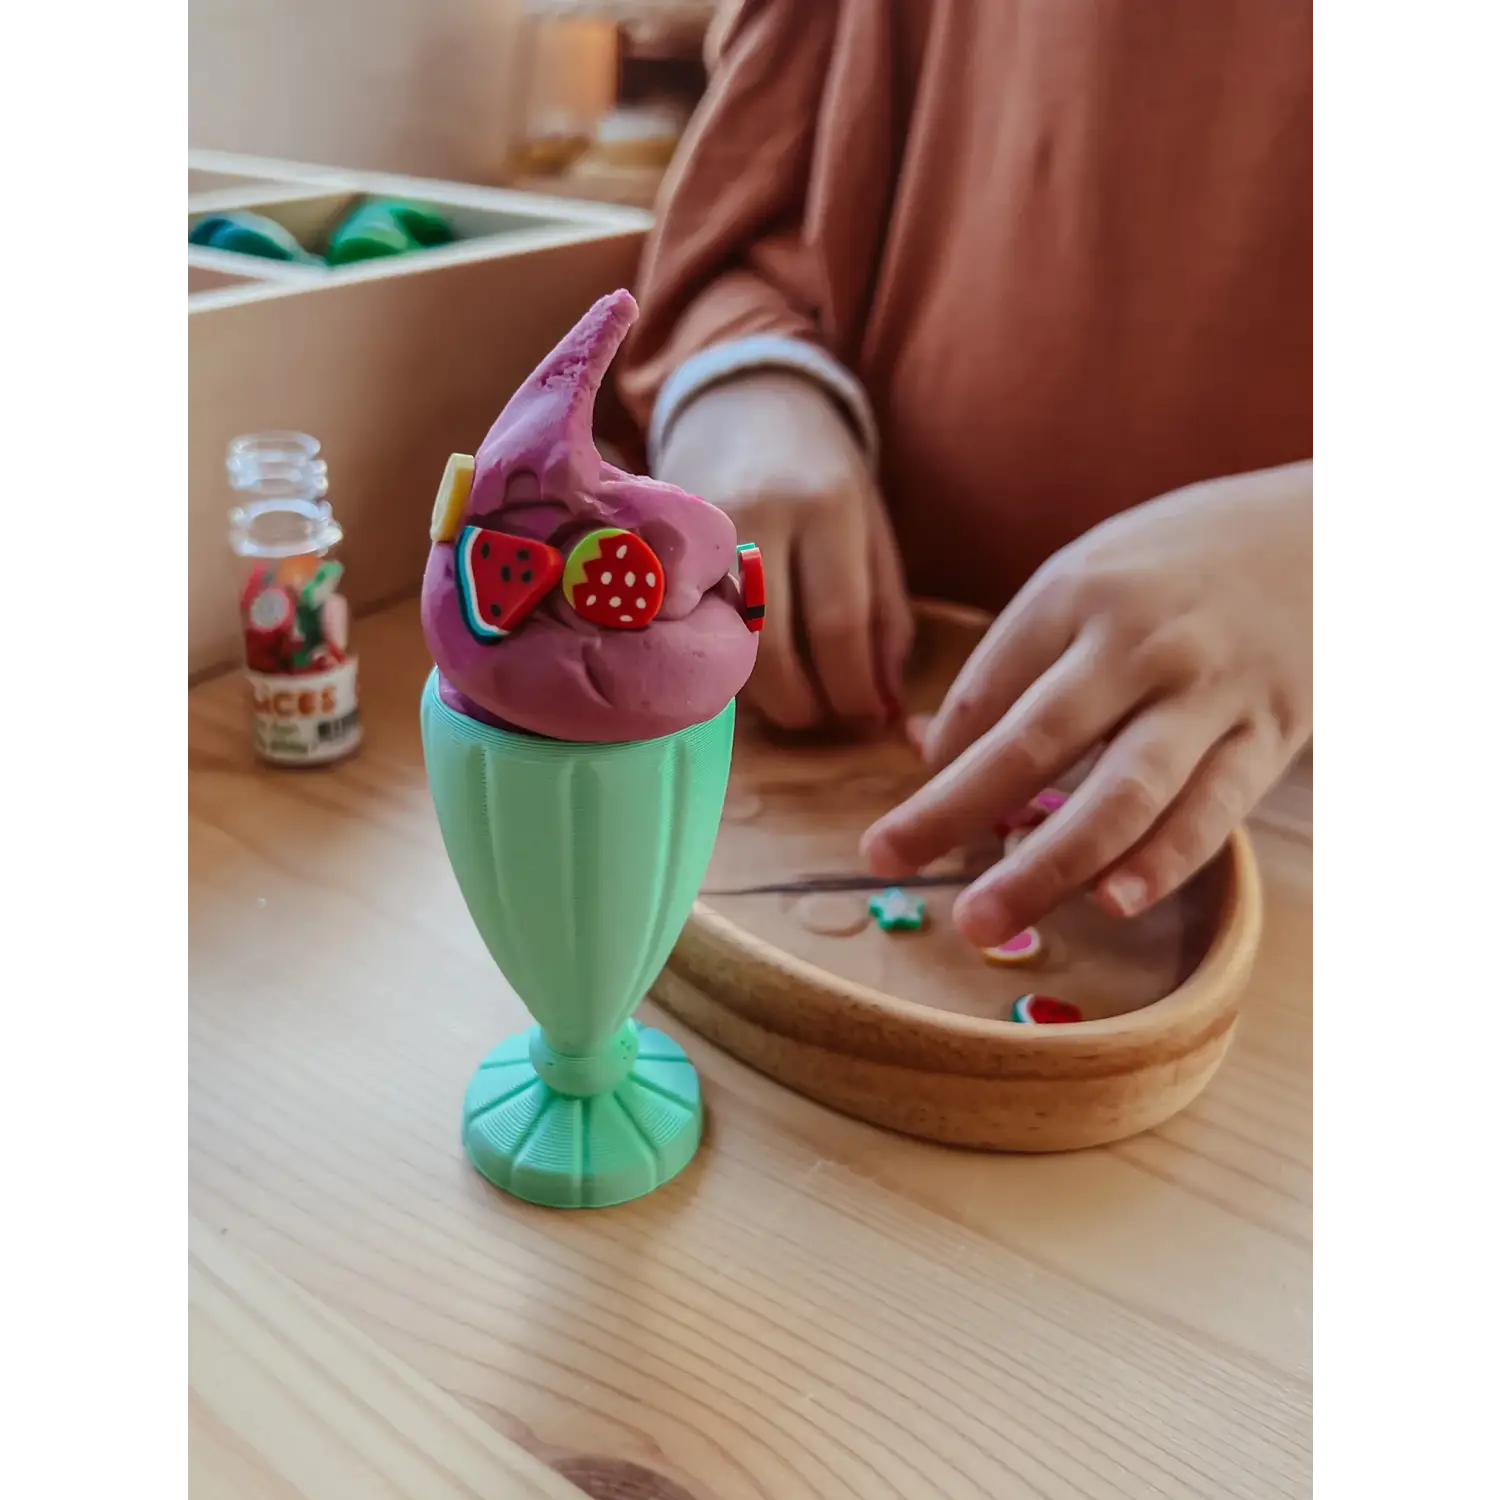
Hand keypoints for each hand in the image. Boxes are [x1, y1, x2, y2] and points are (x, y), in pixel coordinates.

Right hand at [656, 370, 913, 730]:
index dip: (852, 690)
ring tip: (792, 693)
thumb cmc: (822, 472)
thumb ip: (886, 618)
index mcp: (827, 507)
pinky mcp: (661, 546)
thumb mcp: (872, 531)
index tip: (865, 718)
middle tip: (824, 717)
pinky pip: (693, 627)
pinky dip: (723, 659)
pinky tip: (747, 660)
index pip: (837, 626)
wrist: (744, 398)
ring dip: (761, 692)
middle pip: (773, 649)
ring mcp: (698, 534)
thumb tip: (884, 707)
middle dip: (803, 705)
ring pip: (725, 645)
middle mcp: (758, 517)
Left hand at [861, 462, 1317, 944]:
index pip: (985, 692)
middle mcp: (1136, 643)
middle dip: (952, 812)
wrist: (1320, 532)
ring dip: (1046, 863)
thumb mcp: (1088, 574)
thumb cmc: (1179, 563)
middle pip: (1032, 743)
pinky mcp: (1267, 735)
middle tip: (888, 862)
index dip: (937, 764)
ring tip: (983, 916)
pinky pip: (1211, 811)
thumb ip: (1015, 660)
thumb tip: (928, 746)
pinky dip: (1160, 861)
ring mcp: (1206, 693)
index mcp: (1076, 593)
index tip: (901, 820)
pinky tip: (1111, 900)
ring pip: (1120, 792)